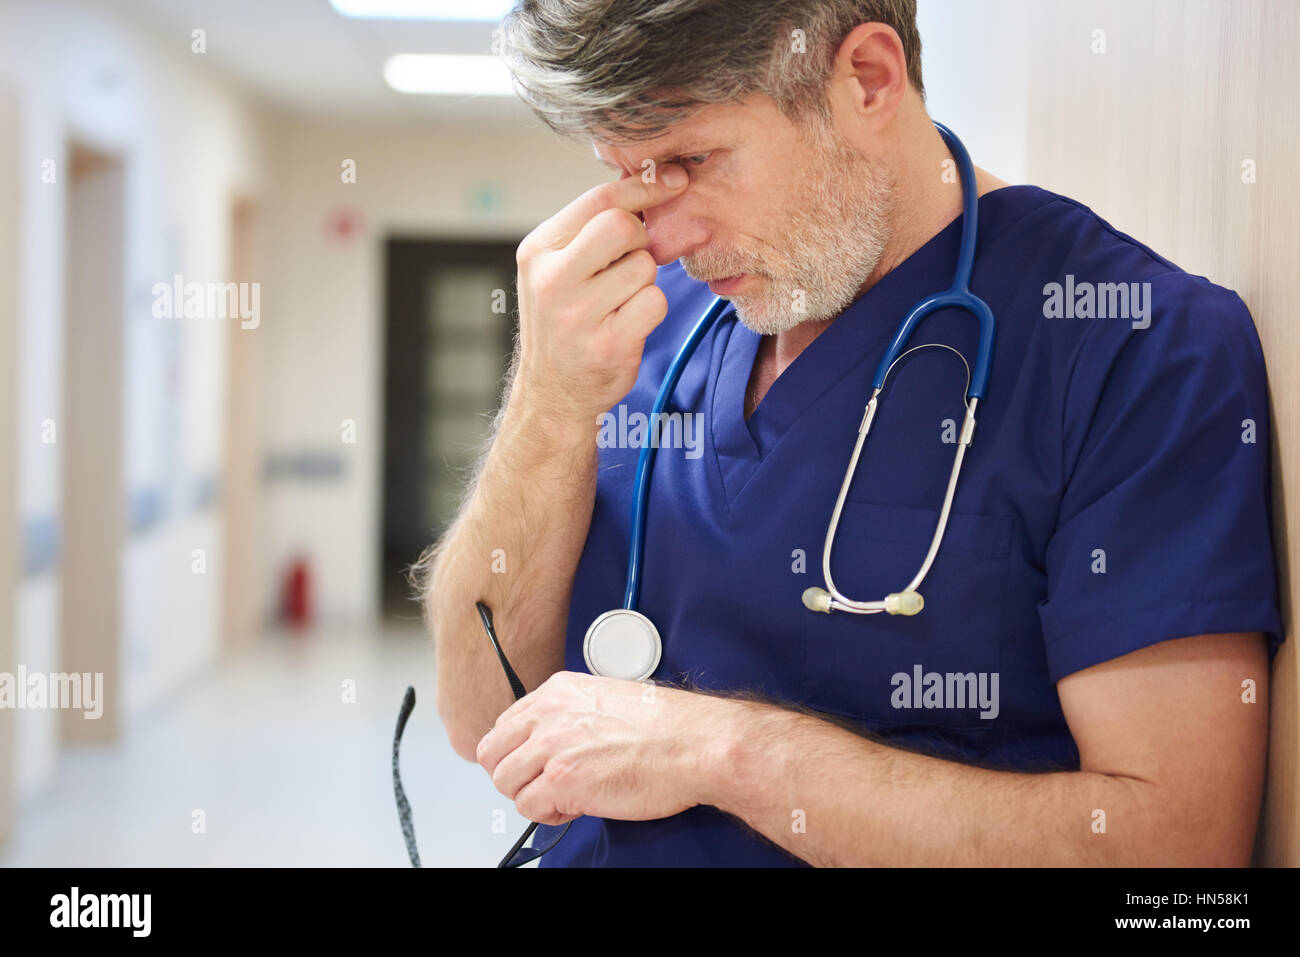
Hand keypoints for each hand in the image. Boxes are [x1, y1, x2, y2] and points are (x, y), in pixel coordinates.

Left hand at [476, 670, 724, 825]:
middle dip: (513, 775)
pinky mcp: (562, 779)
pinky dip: (548, 814)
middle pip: (492, 752)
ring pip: (504, 781)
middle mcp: (549, 714)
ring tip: (563, 797)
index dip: (517, 752)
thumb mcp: (606, 699)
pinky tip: (576, 807)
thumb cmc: (666, 726)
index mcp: (558, 691)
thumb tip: (554, 741)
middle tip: (539, 785)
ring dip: (530, 796)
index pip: (505, 724)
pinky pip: (528, 807)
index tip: (531, 764)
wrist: (694, 743)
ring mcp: (552, 746)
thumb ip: (571, 715)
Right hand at [512, 164, 688, 426]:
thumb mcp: (562, 267)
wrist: (553, 391)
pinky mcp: (607, 345)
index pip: (599, 199)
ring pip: (644, 267)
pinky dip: (650, 309)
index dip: (644, 186)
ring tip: (618, 302)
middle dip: (640, 239)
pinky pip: (654, 302)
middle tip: (629, 263)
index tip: (677, 179)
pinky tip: (628, 323)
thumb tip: (660, 182)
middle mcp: (551, 279)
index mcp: (538, 250)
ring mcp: (577, 314)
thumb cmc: (566, 319)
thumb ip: (596, 229)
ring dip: (644, 281)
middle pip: (623, 226)